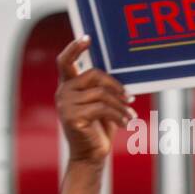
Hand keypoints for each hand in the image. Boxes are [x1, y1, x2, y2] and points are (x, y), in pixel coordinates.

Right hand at [56, 36, 134, 166]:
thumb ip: (103, 90)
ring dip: (121, 105)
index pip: (65, 61)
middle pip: (93, 74)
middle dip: (115, 85)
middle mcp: (63, 92)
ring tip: (131, 115)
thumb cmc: (99, 129)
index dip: (75, 48)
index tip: (87, 38)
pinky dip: (119, 115)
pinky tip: (127, 123)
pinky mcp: (72, 117)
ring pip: (101, 94)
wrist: (90, 155)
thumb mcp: (101, 105)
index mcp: (68, 85)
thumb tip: (123, 79)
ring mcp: (65, 104)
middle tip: (131, 98)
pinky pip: (102, 108)